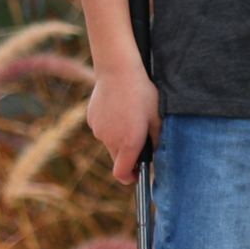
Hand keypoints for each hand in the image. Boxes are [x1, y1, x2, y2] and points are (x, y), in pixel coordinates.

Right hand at [88, 64, 159, 184]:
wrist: (118, 70)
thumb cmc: (142, 93)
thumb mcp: (157, 117)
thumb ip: (156, 140)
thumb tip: (153, 153)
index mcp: (129, 143)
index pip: (122, 174)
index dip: (130, 178)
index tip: (136, 175)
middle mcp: (111, 140)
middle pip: (117, 159)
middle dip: (127, 156)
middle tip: (138, 139)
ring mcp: (99, 130)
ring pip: (110, 143)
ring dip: (118, 138)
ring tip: (128, 116)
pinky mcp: (92, 120)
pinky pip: (102, 129)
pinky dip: (110, 126)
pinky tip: (118, 109)